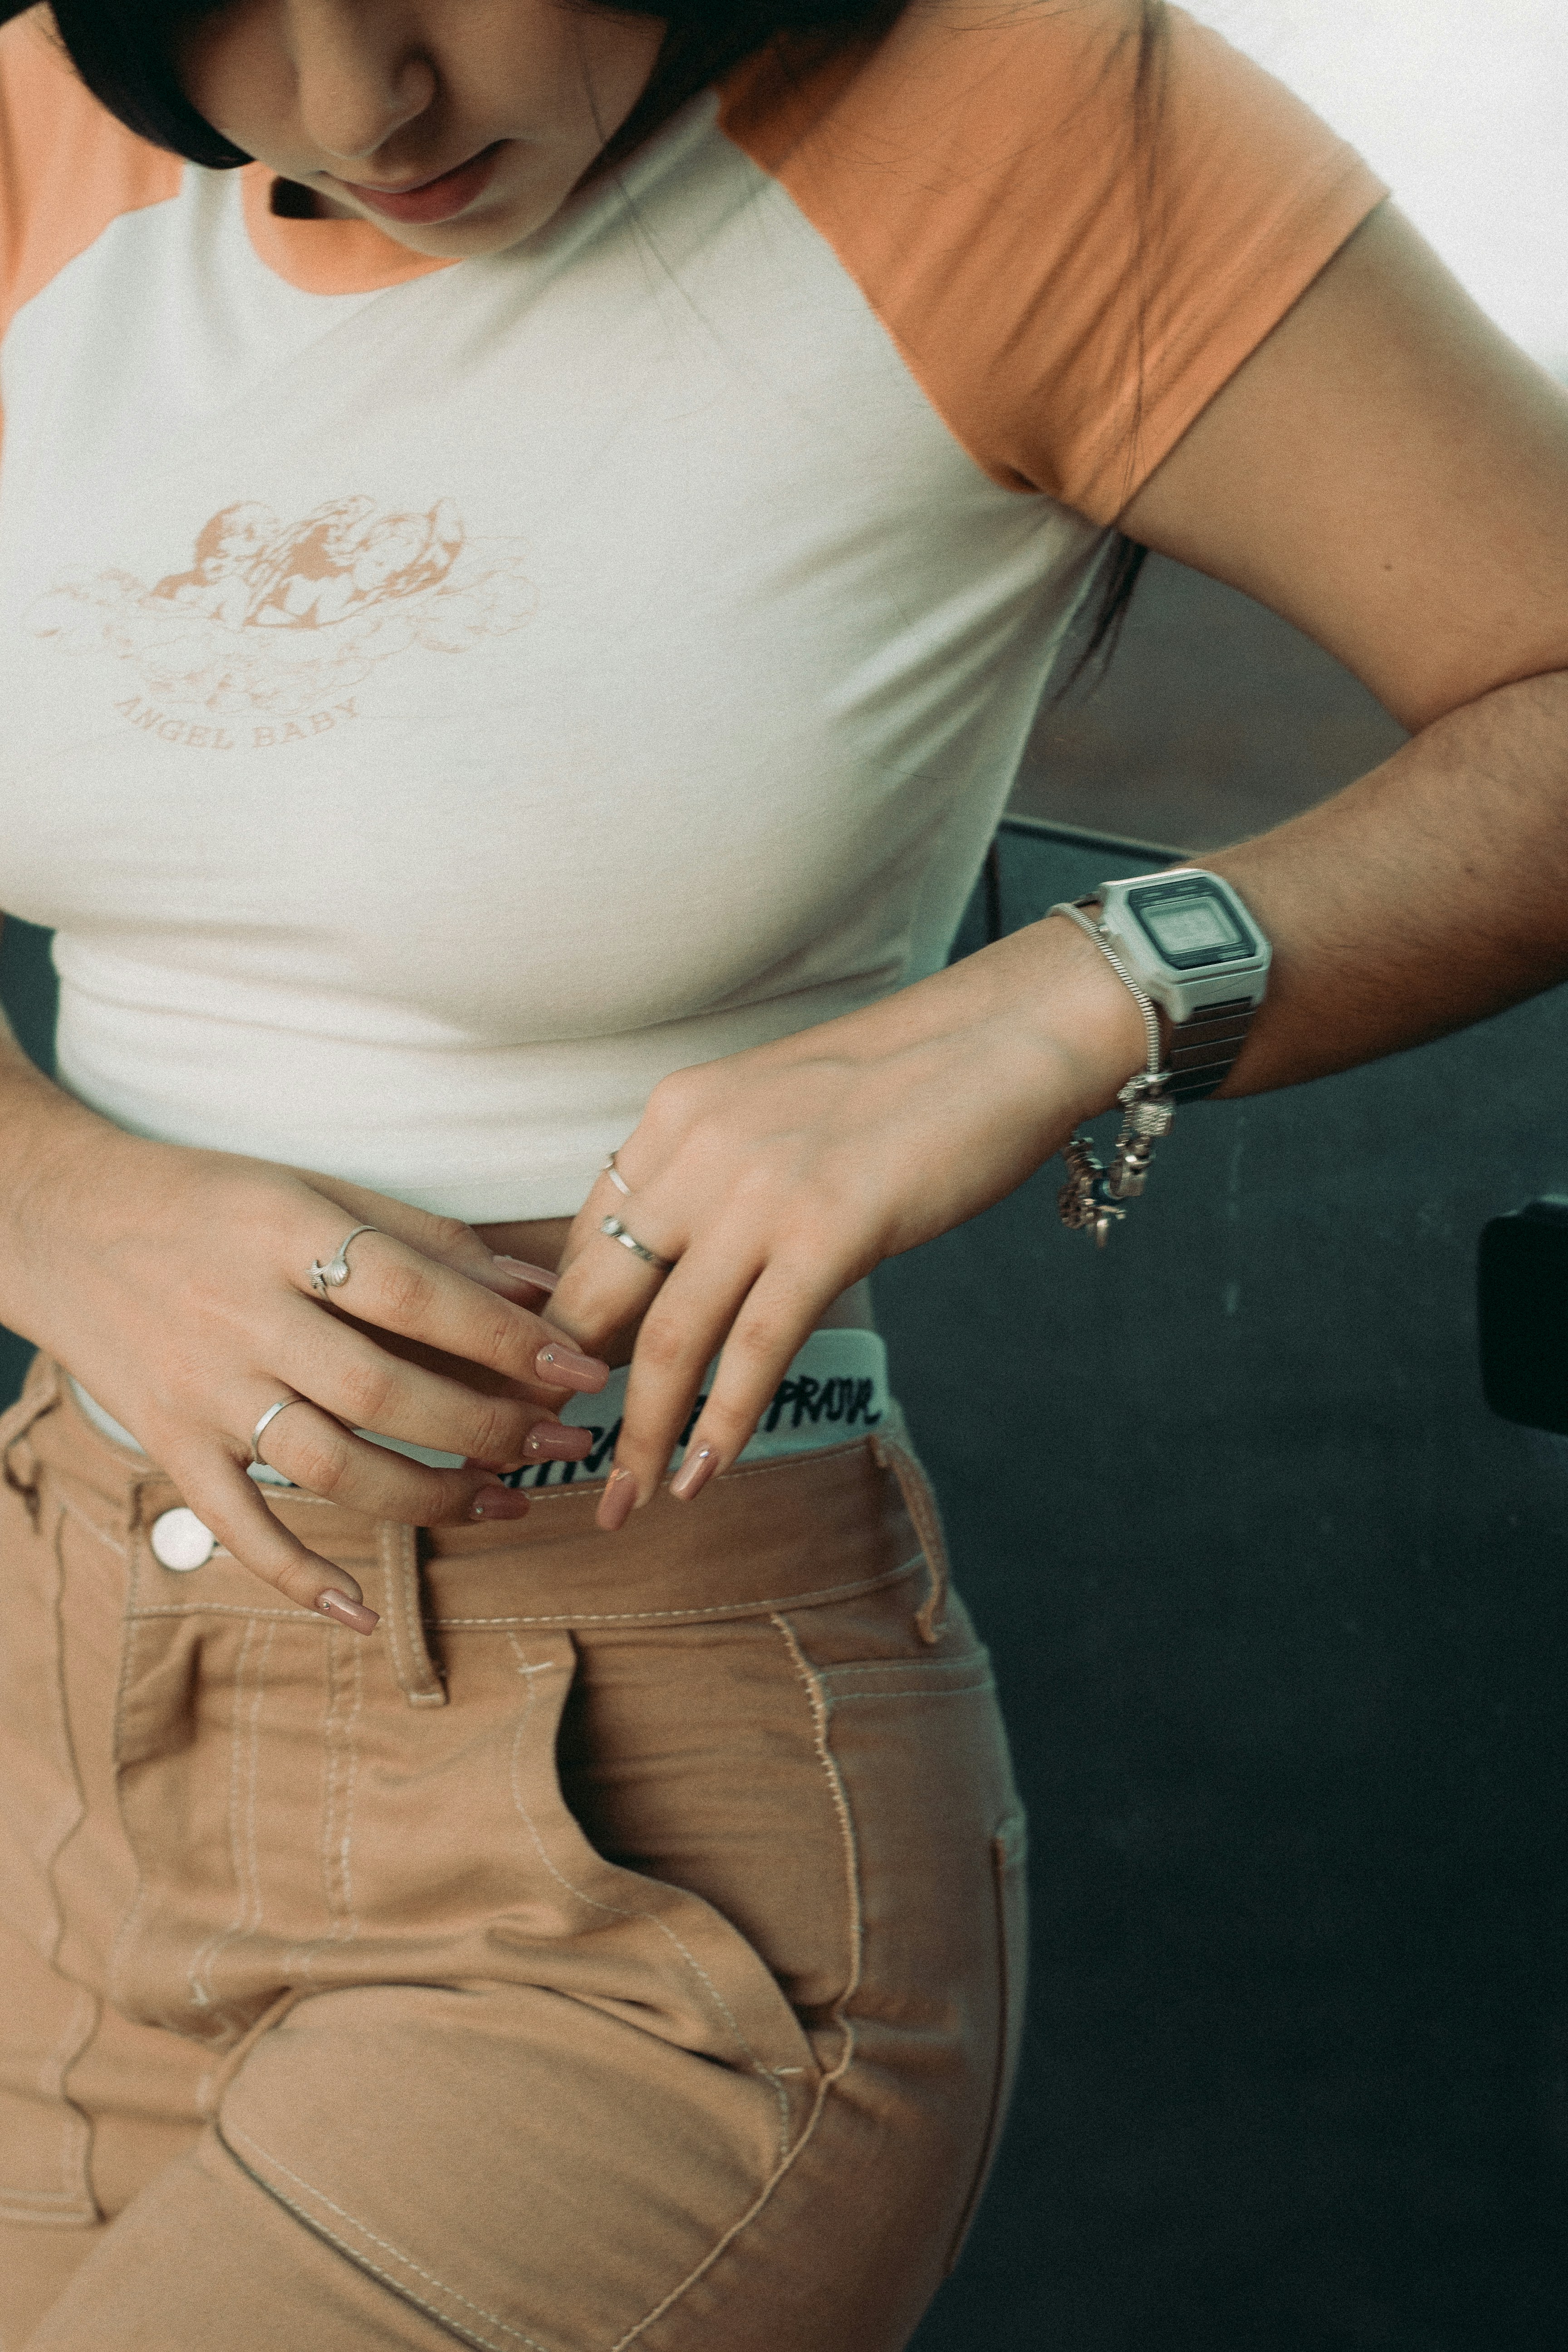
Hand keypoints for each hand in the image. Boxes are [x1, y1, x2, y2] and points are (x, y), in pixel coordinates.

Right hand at [3, 1128, 608, 1625]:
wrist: (58, 1221)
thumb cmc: (209, 1201)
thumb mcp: (313, 1190)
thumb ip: (426, 1240)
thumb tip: (540, 1289)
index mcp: (284, 1233)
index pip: (412, 1294)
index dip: (506, 1336)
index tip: (581, 1367)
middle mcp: (241, 1314)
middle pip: (380, 1390)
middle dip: (486, 1427)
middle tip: (559, 1444)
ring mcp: (201, 1388)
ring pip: (325, 1466)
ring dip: (425, 1497)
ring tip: (502, 1502)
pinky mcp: (168, 1443)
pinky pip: (237, 1526)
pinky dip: (298, 1575)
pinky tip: (362, 1609)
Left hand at [545, 915, 1144, 1527]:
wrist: (1006, 1037)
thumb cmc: (907, 1079)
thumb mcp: (776, 1110)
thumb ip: (720, 1170)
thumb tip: (688, 1253)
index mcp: (679, 1113)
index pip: (592, 1235)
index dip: (569, 1321)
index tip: (567, 1383)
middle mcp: (701, 1149)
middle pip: (604, 1291)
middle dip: (570, 1388)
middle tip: (559, 1456)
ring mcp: (762, 1192)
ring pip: (669, 1338)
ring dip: (640, 1433)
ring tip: (625, 1501)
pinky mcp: (829, 1230)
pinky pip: (757, 1347)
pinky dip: (724, 1423)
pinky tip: (703, 1474)